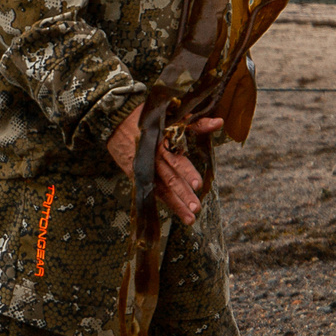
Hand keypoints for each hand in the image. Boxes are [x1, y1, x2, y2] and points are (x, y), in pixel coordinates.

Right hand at [108, 105, 220, 224]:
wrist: (115, 121)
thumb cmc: (150, 118)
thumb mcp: (172, 117)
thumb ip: (196, 123)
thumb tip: (220, 123)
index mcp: (163, 142)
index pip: (176, 159)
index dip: (187, 172)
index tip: (198, 184)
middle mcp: (153, 157)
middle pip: (170, 178)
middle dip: (183, 193)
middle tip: (196, 207)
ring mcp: (144, 168)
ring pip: (162, 189)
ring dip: (176, 204)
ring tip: (190, 218)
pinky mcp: (136, 175)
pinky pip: (151, 190)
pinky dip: (164, 201)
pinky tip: (177, 212)